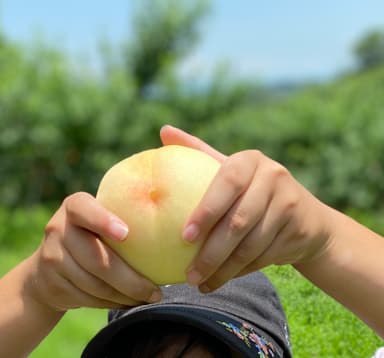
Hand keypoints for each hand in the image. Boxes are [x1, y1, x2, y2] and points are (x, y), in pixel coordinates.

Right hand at [26, 192, 161, 311]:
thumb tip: (173, 225)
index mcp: (74, 207)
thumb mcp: (98, 218)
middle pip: (96, 258)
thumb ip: (122, 215)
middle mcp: (59, 229)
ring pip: (94, 284)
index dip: (104, 221)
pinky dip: (112, 303)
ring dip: (125, 295)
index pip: (85, 210)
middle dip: (130, 279)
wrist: (48, 267)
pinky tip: (129, 302)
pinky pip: (88, 298)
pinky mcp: (52, 284)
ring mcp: (52, 257)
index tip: (126, 234)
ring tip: (149, 298)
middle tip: (156, 291)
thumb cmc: (91, 234)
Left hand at [160, 125, 333, 291]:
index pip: (227, 182)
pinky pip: (263, 256)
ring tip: (200, 283)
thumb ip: (198, 151)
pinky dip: (239, 271)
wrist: (305, 217)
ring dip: (223, 268)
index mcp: (250, 160)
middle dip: (211, 252)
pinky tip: (220, 280)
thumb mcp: (230, 170)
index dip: (206, 210)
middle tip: (188, 273)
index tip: (184, 236)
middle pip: (239, 221)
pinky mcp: (300, 227)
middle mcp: (273, 176)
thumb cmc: (251, 190)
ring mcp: (290, 201)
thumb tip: (164, 130)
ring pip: (251, 244)